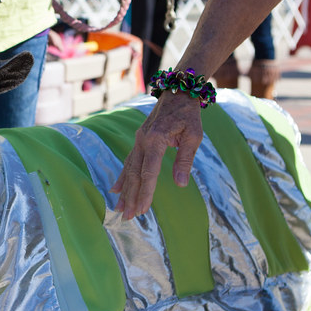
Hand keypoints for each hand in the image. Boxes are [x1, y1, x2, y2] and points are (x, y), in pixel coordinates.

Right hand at [111, 91, 204, 217]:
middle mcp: (143, 141)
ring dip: (125, 191)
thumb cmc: (188, 115)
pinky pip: (128, 161)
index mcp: (156, 139)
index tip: (143, 209)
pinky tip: (116, 190)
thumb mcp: (194, 136)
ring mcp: (138, 140)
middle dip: (132, 197)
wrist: (177, 93)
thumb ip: (184, 159)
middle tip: (129, 217)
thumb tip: (180, 183)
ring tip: (119, 209)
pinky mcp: (139, 141)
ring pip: (129, 169)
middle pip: (135, 174)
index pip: (149, 171)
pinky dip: (122, 177)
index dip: (146, 192)